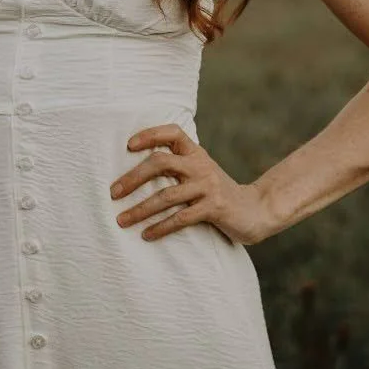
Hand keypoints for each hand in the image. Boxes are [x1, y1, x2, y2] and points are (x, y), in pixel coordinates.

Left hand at [110, 124, 274, 245]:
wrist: (255, 210)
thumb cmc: (216, 191)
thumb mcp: (200, 171)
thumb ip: (177, 166)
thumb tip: (135, 170)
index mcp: (195, 152)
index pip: (172, 133)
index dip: (150, 135)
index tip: (128, 145)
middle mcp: (201, 165)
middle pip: (161, 162)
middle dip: (133, 178)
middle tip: (113, 193)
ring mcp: (208, 186)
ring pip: (166, 195)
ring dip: (140, 209)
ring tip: (121, 220)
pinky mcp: (214, 208)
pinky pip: (180, 218)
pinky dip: (160, 227)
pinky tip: (146, 235)